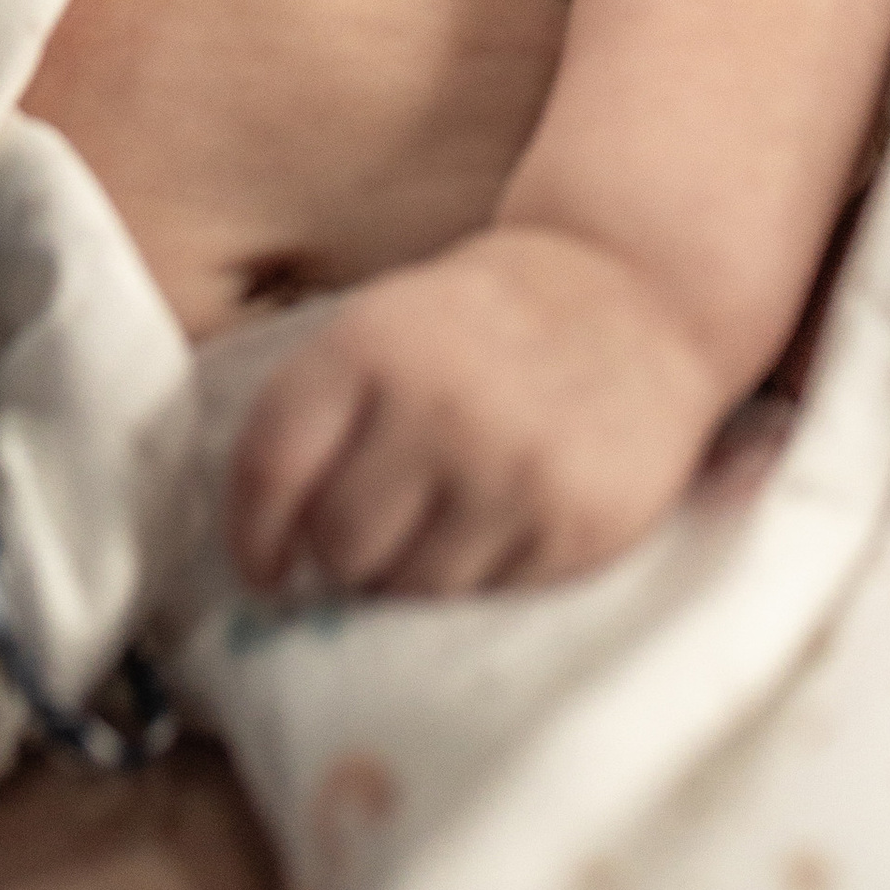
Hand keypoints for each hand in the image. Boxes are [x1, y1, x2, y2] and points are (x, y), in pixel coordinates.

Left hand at [226, 227, 725, 602]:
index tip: (262, 567)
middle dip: (344, 552)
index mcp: (372, 343)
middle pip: (339, 545)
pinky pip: (492, 599)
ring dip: (412, 573)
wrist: (639, 290)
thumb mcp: (390, 323)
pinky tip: (504, 519)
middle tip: (376, 528)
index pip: (272, 466)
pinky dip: (485, 575)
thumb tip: (269, 551)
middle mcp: (439, 404)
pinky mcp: (577, 523)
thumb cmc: (487, 320)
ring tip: (443, 521)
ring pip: (412, 588)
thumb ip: (322, 415)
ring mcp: (513, 468)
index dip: (251, 533)